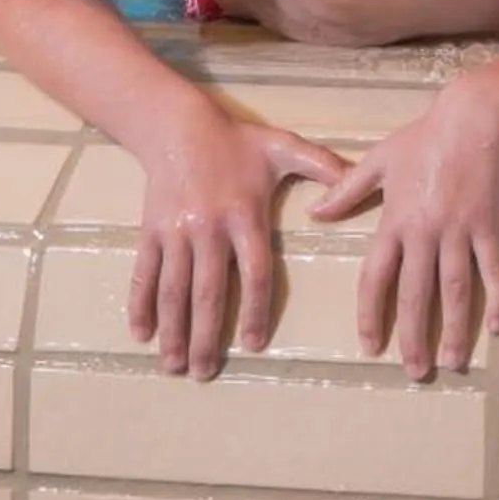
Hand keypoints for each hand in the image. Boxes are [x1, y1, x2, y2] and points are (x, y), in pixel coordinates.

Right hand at [130, 112, 345, 380]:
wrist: (179, 127)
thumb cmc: (238, 141)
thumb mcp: (285, 148)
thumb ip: (323, 166)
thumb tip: (358, 177)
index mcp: (246, 215)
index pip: (254, 272)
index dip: (255, 310)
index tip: (254, 343)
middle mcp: (209, 228)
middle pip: (209, 292)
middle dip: (206, 336)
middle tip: (205, 372)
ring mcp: (176, 232)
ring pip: (173, 290)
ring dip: (173, 330)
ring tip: (174, 365)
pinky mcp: (150, 232)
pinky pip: (144, 274)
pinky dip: (140, 305)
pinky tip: (141, 335)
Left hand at [307, 81, 498, 381]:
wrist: (473, 117)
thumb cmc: (423, 137)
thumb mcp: (377, 160)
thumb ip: (346, 191)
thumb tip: (314, 212)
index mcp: (393, 221)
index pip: (376, 279)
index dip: (372, 315)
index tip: (371, 346)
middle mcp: (424, 232)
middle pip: (417, 294)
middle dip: (414, 337)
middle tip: (415, 372)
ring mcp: (459, 230)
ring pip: (456, 289)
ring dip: (454, 328)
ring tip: (451, 361)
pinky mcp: (489, 224)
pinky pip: (494, 268)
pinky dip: (497, 297)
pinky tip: (497, 326)